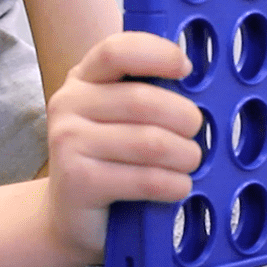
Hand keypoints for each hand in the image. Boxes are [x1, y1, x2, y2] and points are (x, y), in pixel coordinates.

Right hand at [43, 32, 203, 259]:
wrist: (69, 216)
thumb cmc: (109, 161)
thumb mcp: (119, 118)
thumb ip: (147, 94)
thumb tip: (198, 82)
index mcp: (83, 78)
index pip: (117, 51)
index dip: (158, 54)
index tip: (186, 69)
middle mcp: (68, 104)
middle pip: (144, 101)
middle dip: (186, 119)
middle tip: (196, 134)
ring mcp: (68, 142)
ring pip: (150, 142)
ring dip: (185, 156)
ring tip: (189, 163)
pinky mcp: (79, 181)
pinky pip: (146, 179)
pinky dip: (174, 185)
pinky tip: (177, 187)